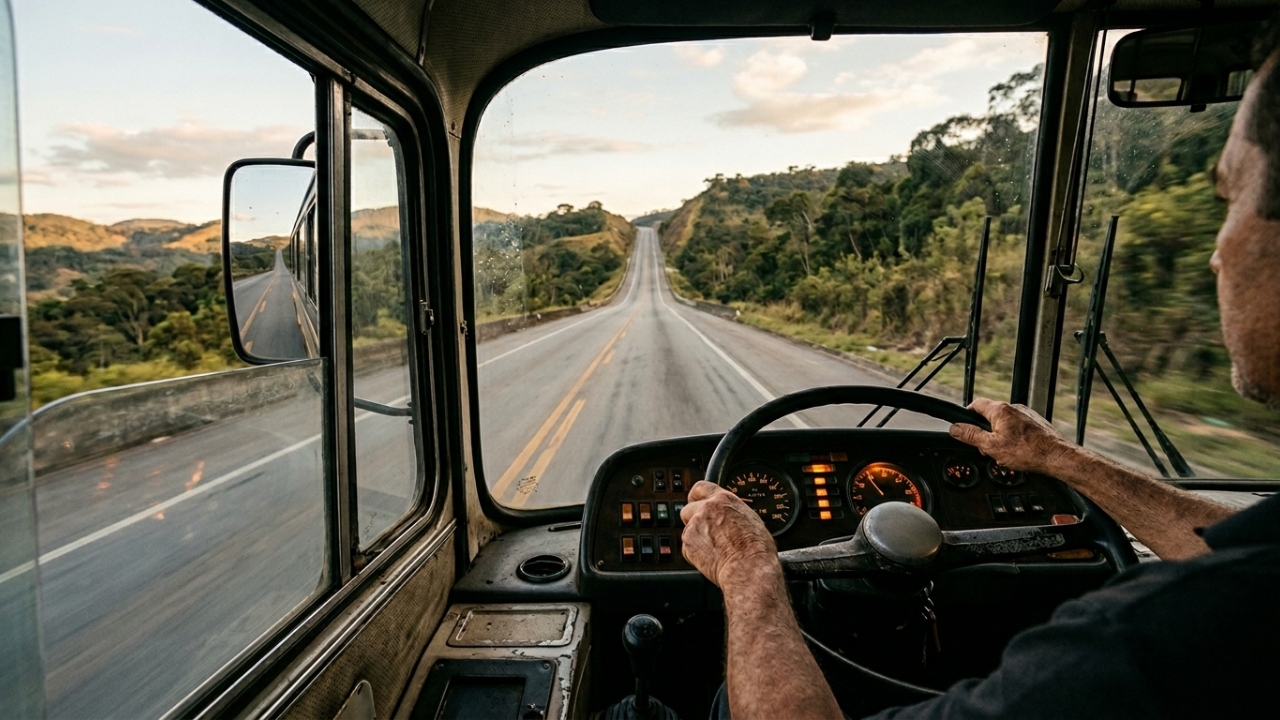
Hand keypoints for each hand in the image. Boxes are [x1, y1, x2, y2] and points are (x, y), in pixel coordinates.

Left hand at [680, 481, 779, 587]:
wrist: (749, 568)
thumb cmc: (756, 548)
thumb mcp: (751, 520)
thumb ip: (733, 513)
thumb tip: (732, 517)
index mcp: (723, 499)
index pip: (701, 487)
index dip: (697, 496)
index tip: (696, 502)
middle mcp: (706, 509)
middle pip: (688, 509)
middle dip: (693, 519)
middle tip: (706, 532)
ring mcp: (695, 526)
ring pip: (687, 530)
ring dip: (696, 538)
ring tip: (714, 550)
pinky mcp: (688, 544)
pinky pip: (687, 547)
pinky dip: (695, 554)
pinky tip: (711, 559)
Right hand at [949, 397, 1076, 475]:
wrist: (1057, 457)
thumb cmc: (1029, 452)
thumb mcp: (991, 446)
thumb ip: (971, 436)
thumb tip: (955, 428)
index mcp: (1000, 410)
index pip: (975, 405)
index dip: (966, 416)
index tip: (964, 428)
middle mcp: (1013, 408)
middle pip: (989, 416)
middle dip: (985, 433)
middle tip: (986, 449)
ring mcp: (1026, 415)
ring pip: (1004, 423)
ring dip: (999, 437)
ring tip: (1005, 454)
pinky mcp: (1035, 423)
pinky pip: (1017, 428)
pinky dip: (1013, 438)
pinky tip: (1018, 452)